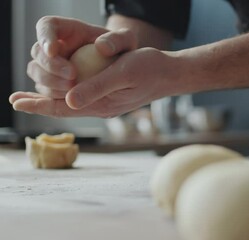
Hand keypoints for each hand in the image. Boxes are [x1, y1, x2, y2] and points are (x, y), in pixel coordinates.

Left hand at [10, 47, 183, 117]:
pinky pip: (83, 99)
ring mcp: (107, 104)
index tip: (16, 101)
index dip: (38, 105)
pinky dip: (66, 95)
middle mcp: (102, 108)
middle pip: (64, 108)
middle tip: (15, 99)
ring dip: (50, 100)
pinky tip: (62, 90)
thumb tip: (69, 101)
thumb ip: (97, 87)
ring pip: (72, 104)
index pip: (63, 108)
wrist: (170, 74)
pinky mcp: (112, 98)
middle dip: (39, 104)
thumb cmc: (150, 69)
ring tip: (32, 96)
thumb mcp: (123, 73)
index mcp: (103, 105)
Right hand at [24, 16, 137, 98]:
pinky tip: (67, 102)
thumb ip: (117, 40)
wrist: (123, 68)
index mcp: (67, 29)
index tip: (53, 50)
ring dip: (50, 84)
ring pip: (38, 74)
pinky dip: (51, 98)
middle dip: (50, 66)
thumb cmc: (122, 49)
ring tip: (72, 90)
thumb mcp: (126, 40)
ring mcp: (52, 67)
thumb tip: (101, 47)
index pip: (47, 26)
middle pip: (38, 53)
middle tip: (72, 76)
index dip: (45, 38)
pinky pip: (46, 92)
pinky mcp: (55, 85)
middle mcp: (55, 47)